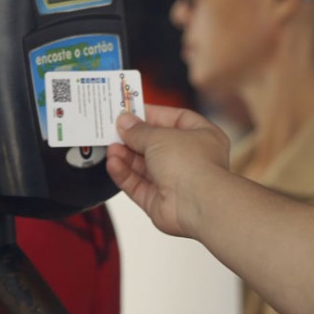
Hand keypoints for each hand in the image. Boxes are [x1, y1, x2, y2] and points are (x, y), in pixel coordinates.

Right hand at [106, 105, 230, 237]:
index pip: (177, 118)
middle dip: (134, 137)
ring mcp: (176, 180)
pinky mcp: (160, 201)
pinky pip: (138, 184)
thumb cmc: (192, 164)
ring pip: (145, 166)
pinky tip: (113, 163)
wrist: (198, 203)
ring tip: (110, 147)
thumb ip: (139, 130)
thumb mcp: (161, 137)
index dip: (154, 114)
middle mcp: (191, 158)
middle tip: (113, 129)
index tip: (131, 110)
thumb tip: (124, 122)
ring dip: (126, 156)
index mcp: (203, 136)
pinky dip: (125, 174)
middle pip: (157, 144)